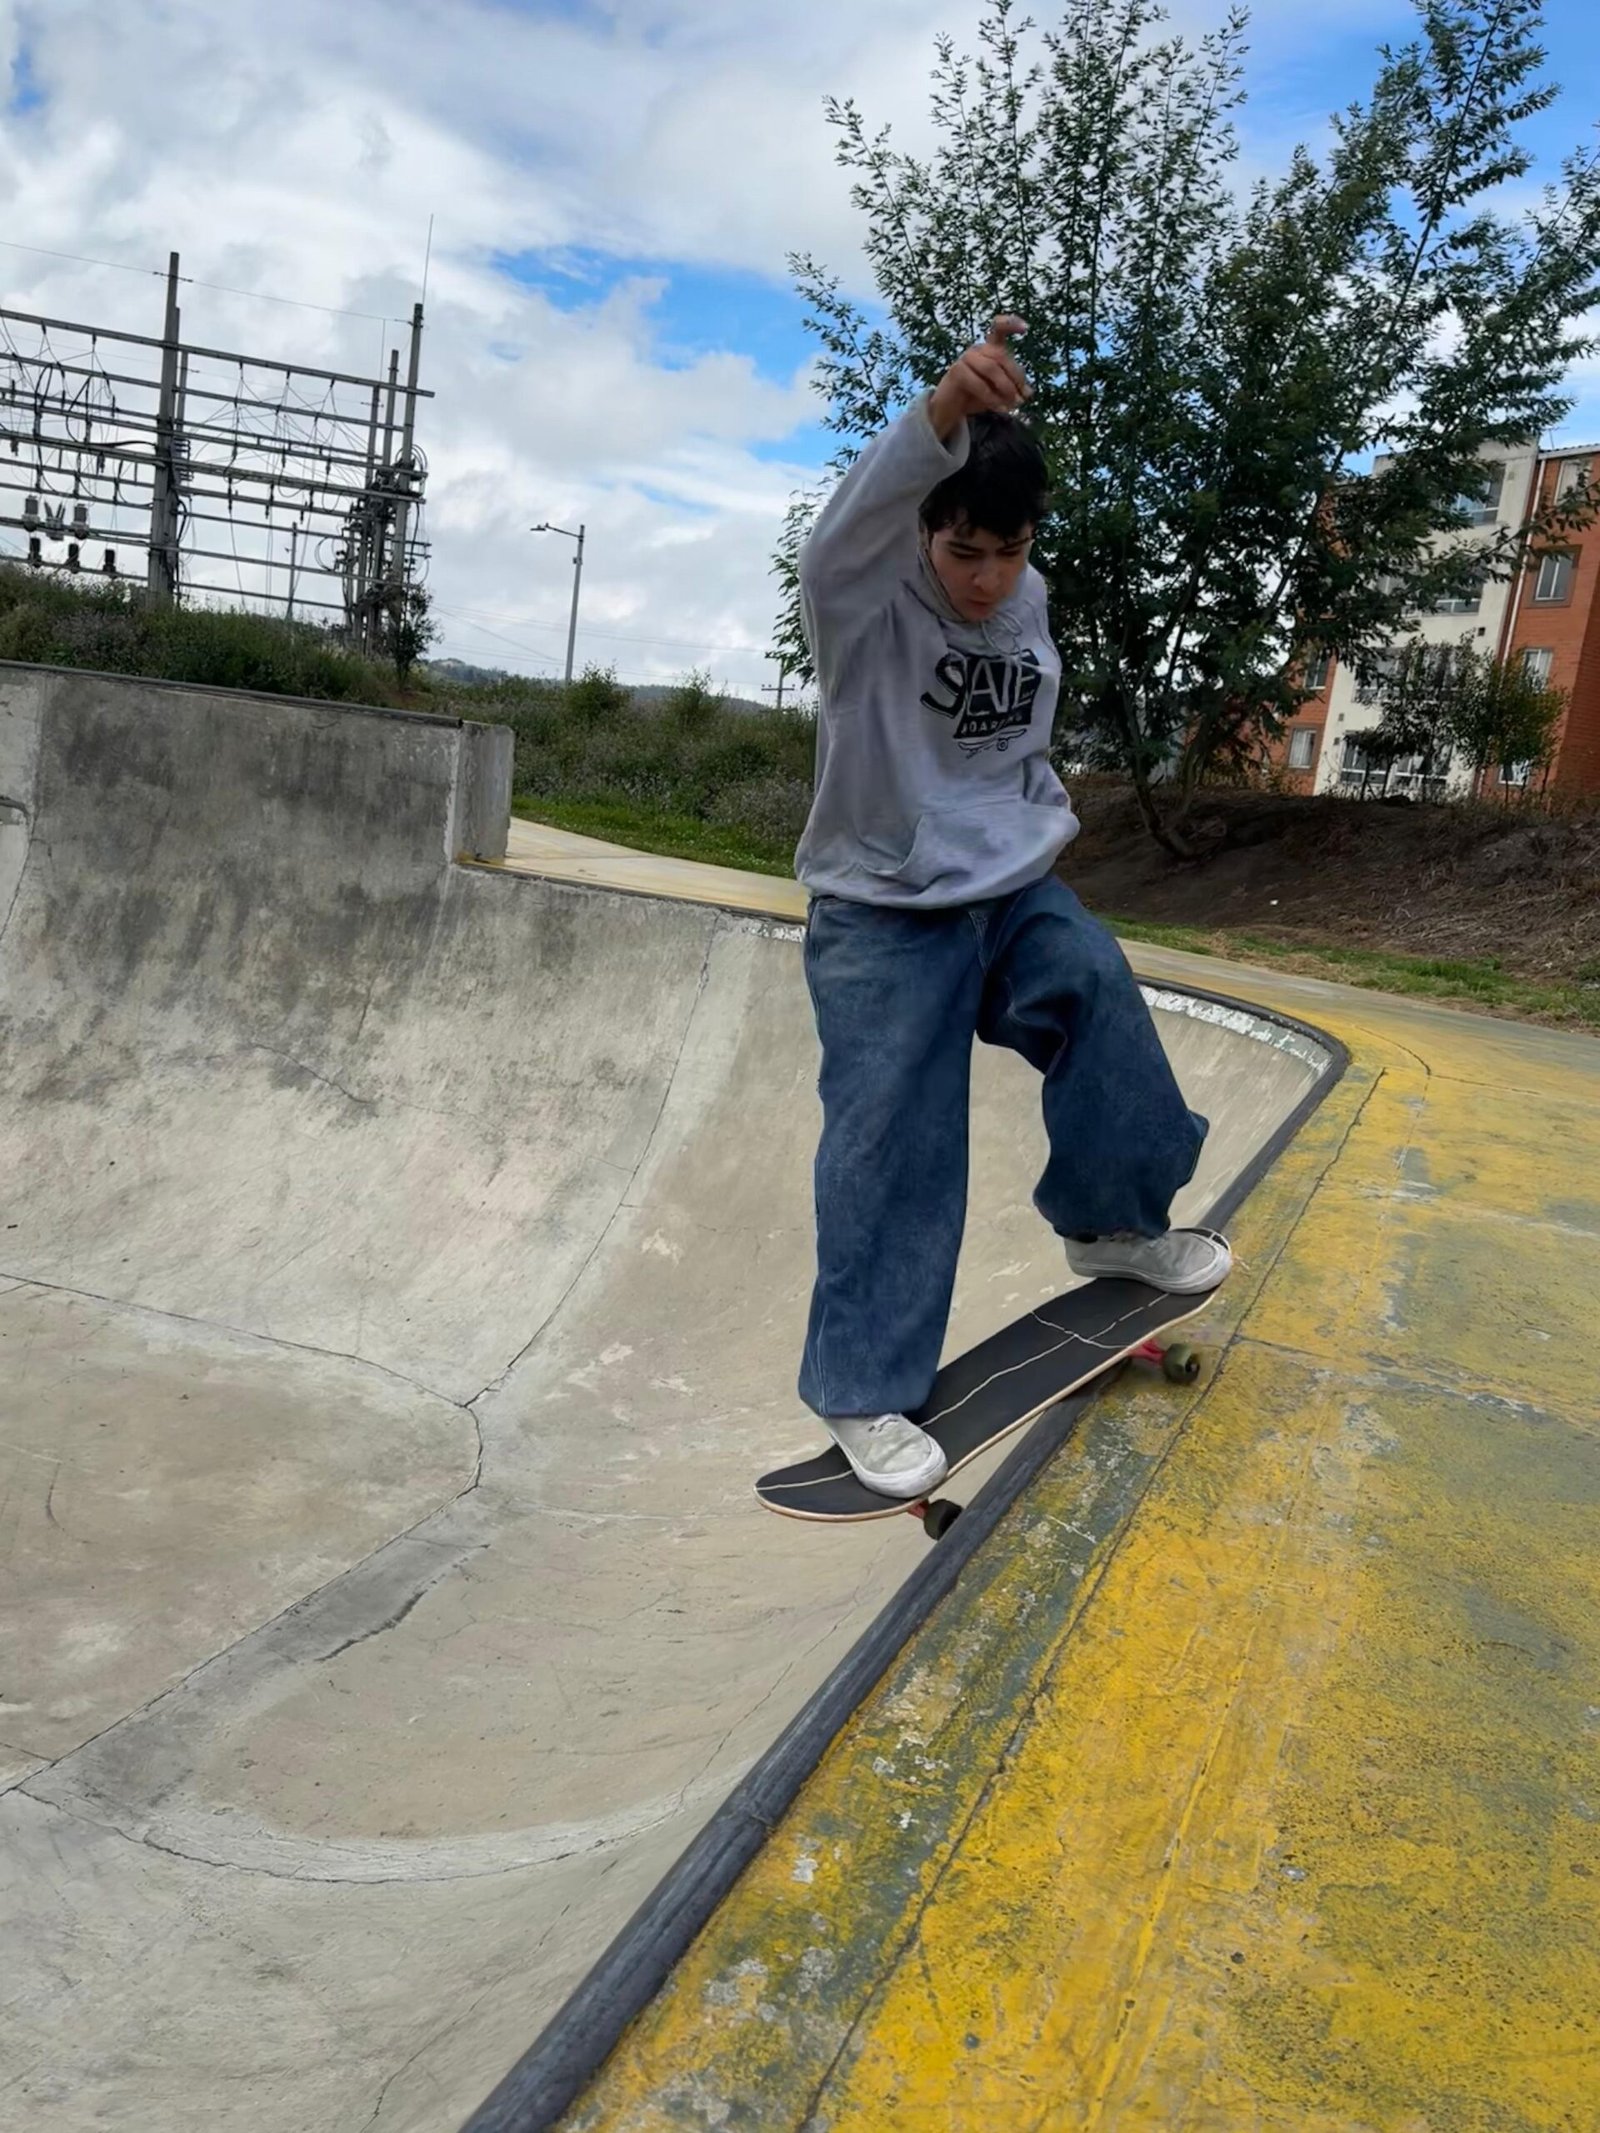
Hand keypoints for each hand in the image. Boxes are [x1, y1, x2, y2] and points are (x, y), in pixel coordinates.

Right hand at [928, 315, 1030, 440]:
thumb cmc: (977, 396)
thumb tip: (1028, 393)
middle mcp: (978, 349)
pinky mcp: (957, 372)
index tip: (1025, 328)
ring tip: (1012, 405)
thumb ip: (1013, 388)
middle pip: (1001, 355)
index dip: (1010, 324)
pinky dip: (992, 398)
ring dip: (1005, 387)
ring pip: (991, 368)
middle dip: (1015, 377)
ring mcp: (966, 358)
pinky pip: (979, 383)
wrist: (951, 409)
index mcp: (990, 348)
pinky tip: (999, 408)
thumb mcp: (999, 391)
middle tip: (1022, 398)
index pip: (999, 328)